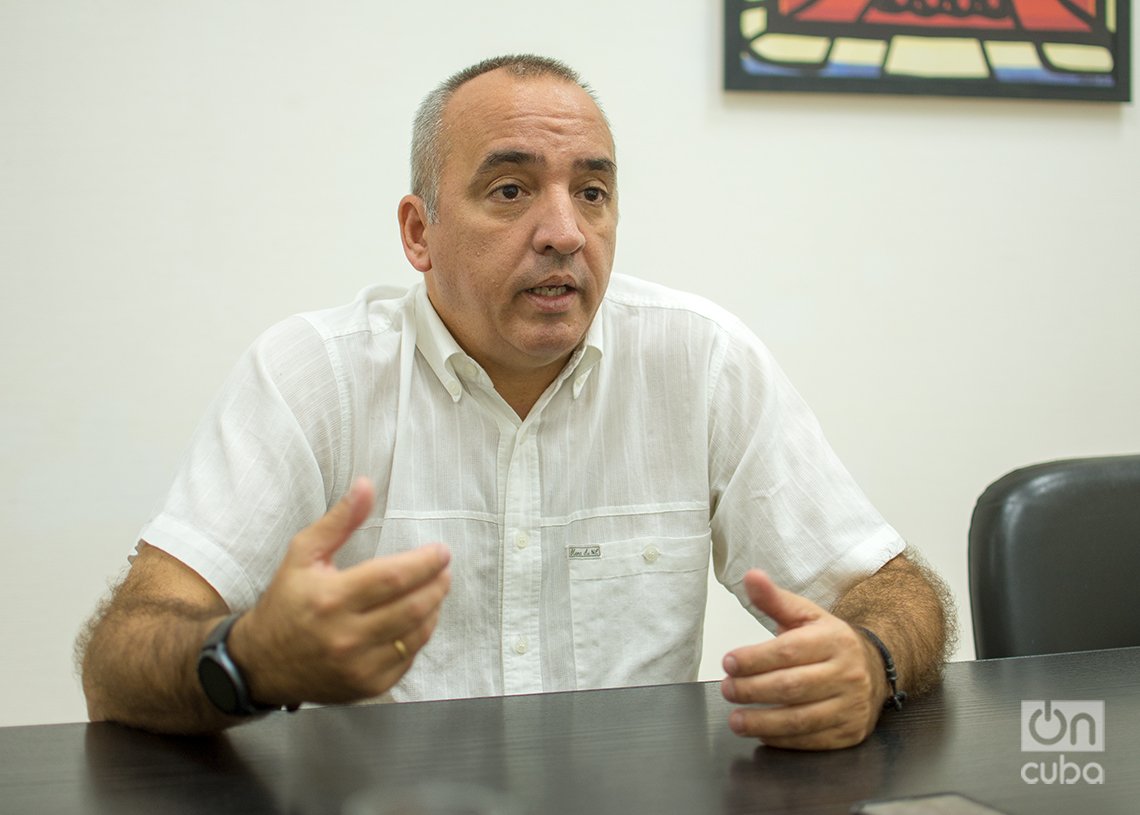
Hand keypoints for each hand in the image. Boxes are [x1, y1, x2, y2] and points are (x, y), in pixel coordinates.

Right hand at [229, 476, 451, 706]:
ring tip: (437, 589)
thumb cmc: (286, 602)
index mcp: (331, 598)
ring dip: (434, 608)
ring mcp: (358, 666)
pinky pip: (408, 659)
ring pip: (416, 634)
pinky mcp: (367, 686)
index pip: (394, 577)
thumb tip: (366, 485)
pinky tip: (420, 618)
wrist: (261, 663)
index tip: (441, 552)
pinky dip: (420, 635)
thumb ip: (339, 521)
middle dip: (437, 584)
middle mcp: (346, 636)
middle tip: (444, 569)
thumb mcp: (302, 554)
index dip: (426, 562)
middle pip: (413, 607)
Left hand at [719, 569, 884, 749]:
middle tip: (727, 689)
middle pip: (791, 686)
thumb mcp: (805, 615)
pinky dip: (782, 739)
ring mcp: (852, 705)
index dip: (754, 659)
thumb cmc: (830, 641)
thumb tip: (751, 577)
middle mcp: (847, 672)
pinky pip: (812, 740)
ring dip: (762, 721)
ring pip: (801, 719)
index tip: (728, 663)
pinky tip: (762, 731)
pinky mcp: (851, 732)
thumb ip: (774, 599)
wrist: (875, 667)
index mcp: (834, 639)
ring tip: (736, 719)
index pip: (788, 651)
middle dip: (752, 690)